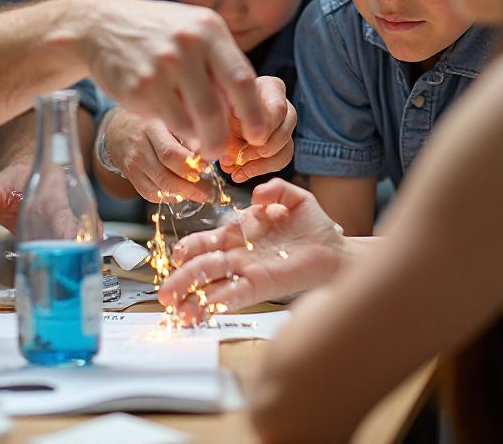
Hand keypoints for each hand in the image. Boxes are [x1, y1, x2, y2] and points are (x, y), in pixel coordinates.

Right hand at [80, 0, 260, 157]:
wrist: (103, 26)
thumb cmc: (159, 34)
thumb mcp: (195, 32)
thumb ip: (221, 64)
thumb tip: (247, 110)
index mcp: (208, 29)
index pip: (242, 80)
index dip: (254, 114)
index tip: (258, 135)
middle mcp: (186, 45)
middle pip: (216, 110)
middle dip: (222, 139)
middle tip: (223, 151)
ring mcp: (160, 66)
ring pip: (191, 123)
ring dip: (200, 141)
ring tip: (200, 143)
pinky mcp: (138, 87)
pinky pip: (167, 122)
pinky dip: (176, 131)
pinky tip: (175, 124)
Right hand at [100, 109, 214, 204]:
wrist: (119, 128)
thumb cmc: (151, 121)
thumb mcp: (168, 118)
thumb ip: (187, 133)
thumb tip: (208, 153)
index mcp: (152, 128)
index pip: (169, 153)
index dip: (190, 165)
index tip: (208, 168)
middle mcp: (140, 147)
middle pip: (165, 175)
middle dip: (191, 187)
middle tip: (209, 190)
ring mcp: (133, 164)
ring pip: (159, 188)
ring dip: (183, 195)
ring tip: (200, 193)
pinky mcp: (130, 176)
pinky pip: (149, 194)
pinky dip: (168, 198)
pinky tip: (181, 193)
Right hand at [158, 178, 344, 321]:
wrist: (337, 248)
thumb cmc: (314, 224)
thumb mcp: (294, 198)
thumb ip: (277, 189)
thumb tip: (259, 194)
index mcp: (239, 233)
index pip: (208, 241)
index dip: (190, 248)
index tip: (176, 255)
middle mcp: (240, 255)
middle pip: (204, 267)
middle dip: (182, 280)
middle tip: (165, 294)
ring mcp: (250, 272)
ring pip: (216, 285)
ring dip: (195, 298)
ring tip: (177, 311)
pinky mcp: (264, 287)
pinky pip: (237, 295)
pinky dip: (220, 302)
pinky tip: (205, 311)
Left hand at [219, 76, 296, 181]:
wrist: (215, 112)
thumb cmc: (217, 103)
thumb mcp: (218, 108)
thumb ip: (224, 126)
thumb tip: (230, 159)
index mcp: (270, 88)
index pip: (278, 108)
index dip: (266, 127)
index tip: (250, 139)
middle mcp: (283, 106)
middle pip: (286, 129)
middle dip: (263, 148)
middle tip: (242, 157)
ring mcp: (284, 127)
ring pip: (286, 149)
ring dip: (261, 164)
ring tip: (237, 170)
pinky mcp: (280, 145)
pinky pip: (279, 161)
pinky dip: (259, 170)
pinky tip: (239, 174)